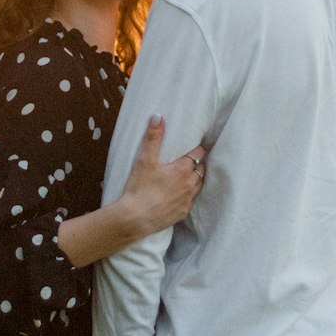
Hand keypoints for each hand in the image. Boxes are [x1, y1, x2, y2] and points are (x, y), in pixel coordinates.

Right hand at [118, 115, 205, 238]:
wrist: (135, 218)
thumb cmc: (139, 188)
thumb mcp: (144, 160)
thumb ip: (153, 138)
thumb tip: (158, 117)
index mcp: (182, 169)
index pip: (199, 154)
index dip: (196, 150)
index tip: (191, 148)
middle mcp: (189, 184)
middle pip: (201, 169)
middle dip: (196, 164)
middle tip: (186, 161)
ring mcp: (187, 200)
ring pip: (198, 185)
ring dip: (194, 179)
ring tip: (184, 176)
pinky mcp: (183, 212)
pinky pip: (190, 200)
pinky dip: (187, 195)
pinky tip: (178, 194)